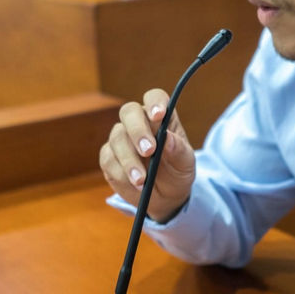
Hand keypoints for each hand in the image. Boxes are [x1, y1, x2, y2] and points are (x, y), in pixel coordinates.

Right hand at [99, 89, 195, 222]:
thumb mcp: (185, 163)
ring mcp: (121, 138)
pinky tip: (134, 184)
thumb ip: (178, 150)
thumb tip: (167, 139)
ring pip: (117, 137)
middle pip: (129, 112)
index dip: (155, 102)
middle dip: (138, 130)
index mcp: (161, 117)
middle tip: (149, 151)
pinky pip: (108, 159)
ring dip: (130, 160)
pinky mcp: (109, 156)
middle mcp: (139, 122)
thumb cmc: (177, 172)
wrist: (165, 196)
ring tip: (142, 180)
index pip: (155, 97)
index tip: (158, 115)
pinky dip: (121, 173)